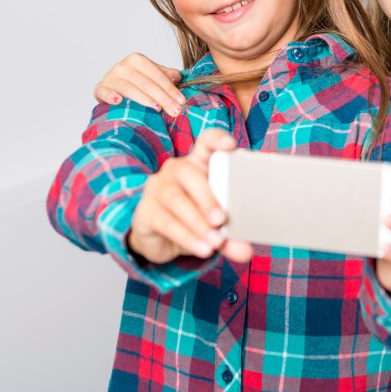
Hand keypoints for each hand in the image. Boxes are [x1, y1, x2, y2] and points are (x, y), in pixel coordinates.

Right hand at [94, 52, 185, 114]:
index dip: (170, 88)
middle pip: (146, 83)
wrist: (113, 91)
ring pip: (129, 88)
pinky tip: (118, 101)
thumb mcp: (153, 77)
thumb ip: (166, 75)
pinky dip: (110, 96)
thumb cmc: (137, 84)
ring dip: (144, 99)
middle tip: (175, 110)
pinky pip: (104, 92)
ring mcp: (110, 77)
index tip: (181, 101)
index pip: (157, 75)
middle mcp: (122, 66)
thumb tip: (178, 77)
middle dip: (163, 98)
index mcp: (137, 59)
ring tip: (157, 109)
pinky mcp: (100, 89)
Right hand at [127, 128, 252, 264]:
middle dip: (206, 196)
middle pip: (188, 172)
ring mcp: (157, 188)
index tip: (230, 146)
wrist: (161, 241)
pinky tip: (201, 249)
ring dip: (197, 222)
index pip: (205, 143)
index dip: (216, 140)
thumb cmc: (194, 221)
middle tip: (222, 219)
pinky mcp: (144, 211)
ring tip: (215, 241)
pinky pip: (165, 221)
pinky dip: (186, 237)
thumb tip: (246, 251)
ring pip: (175, 199)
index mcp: (198, 165)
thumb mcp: (216, 227)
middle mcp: (175, 170)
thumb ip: (231, 236)